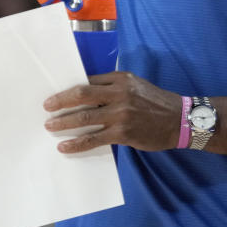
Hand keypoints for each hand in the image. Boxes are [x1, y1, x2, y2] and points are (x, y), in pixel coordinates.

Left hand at [43, 71, 180, 152]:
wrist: (180, 119)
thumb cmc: (154, 101)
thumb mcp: (134, 84)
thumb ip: (111, 86)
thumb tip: (83, 92)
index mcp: (119, 79)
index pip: (87, 81)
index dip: (68, 88)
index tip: (54, 94)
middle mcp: (118, 94)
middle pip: (81, 96)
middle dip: (60, 102)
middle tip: (46, 108)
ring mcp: (120, 114)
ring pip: (85, 119)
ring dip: (63, 123)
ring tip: (50, 127)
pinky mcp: (123, 133)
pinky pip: (94, 139)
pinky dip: (77, 143)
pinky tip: (65, 146)